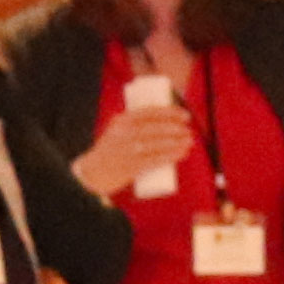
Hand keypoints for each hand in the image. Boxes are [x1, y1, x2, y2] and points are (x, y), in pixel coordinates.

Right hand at [69, 102, 196, 196]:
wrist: (93, 171)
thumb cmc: (112, 149)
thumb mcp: (118, 130)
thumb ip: (136, 123)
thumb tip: (166, 118)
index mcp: (121, 121)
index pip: (149, 112)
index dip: (170, 112)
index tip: (185, 115)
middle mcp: (124, 134)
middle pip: (156, 129)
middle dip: (176, 129)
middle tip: (188, 131)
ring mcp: (127, 151)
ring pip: (157, 145)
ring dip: (177, 143)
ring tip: (189, 142)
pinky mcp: (130, 167)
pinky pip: (154, 160)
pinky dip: (170, 156)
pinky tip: (181, 154)